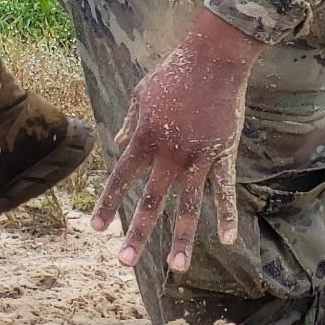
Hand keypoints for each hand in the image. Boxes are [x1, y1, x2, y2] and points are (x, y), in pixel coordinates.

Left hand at [90, 8, 261, 273]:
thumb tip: (118, 141)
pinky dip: (226, 214)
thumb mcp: (142, 93)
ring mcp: (197, 156)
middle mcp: (169, 153)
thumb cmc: (174, 72)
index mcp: (146, 137)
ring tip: (177, 266)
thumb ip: (130, 120)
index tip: (96, 229)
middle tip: (124, 262)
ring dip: (183, 238)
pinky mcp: (223, 153)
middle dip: (137, 233)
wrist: (213, 58)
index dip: (109, 204)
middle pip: (151, 200)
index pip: (121, 178)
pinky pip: (224, 189)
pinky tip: (228, 239)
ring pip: (189, 205)